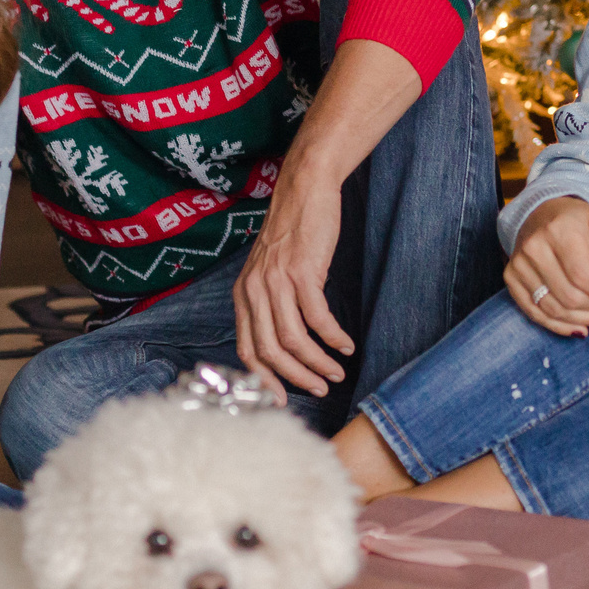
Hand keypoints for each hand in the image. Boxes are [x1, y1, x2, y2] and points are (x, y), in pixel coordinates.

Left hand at [234, 173, 353, 400]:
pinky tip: (345, 344)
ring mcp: (276, 281)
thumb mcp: (269, 271)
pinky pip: (318, 318)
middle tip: (320, 389)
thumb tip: (284, 345)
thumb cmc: (293, 232)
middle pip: (270, 351)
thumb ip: (269, 304)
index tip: (283, 399)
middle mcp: (254, 290)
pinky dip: (333, 337)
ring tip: (337, 373)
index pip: (247, 349)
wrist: (305, 190)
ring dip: (318, 362)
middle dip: (296, 378)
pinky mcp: (302, 272)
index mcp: (243, 294)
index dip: (265, 379)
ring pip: (294, 339)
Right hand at [506, 198, 588, 336]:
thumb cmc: (576, 221)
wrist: (539, 214)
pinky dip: (561, 326)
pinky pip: (536, 313)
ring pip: (554, 309)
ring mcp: (519, 267)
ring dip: (585, 320)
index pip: (584, 274)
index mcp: (558, 232)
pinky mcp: (511, 280)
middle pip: (570, 296)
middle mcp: (534, 250)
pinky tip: (581, 328)